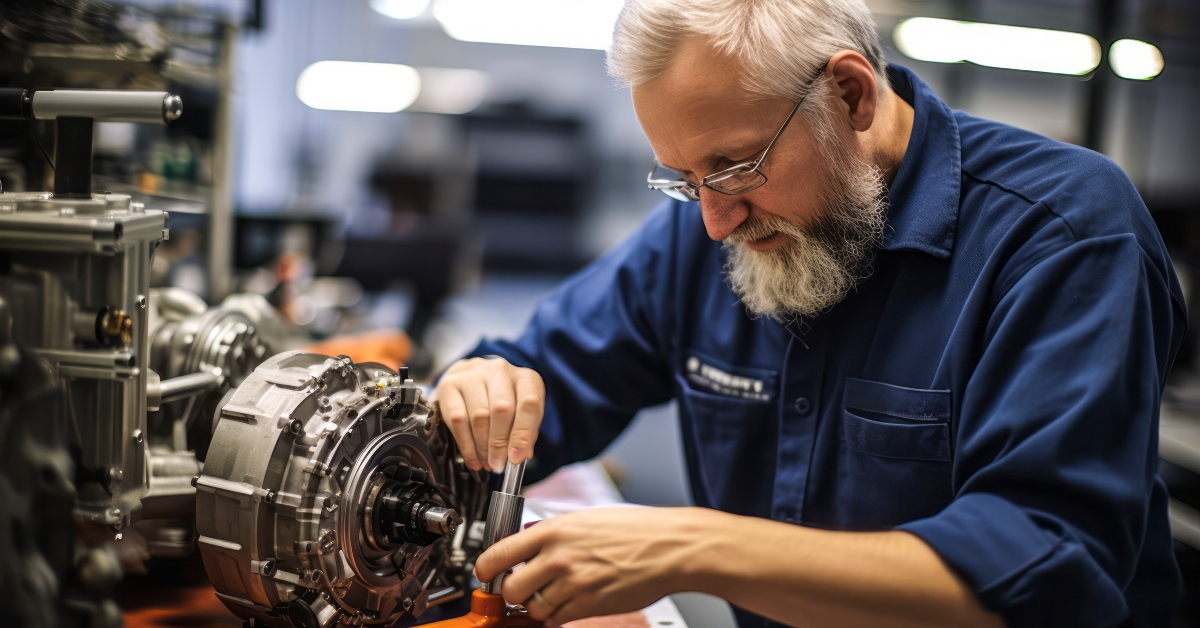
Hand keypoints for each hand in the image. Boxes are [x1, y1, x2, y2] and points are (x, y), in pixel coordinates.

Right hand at [434, 357, 545, 471]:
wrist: (471, 380)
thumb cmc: (501, 401)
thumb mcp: (521, 413)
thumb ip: (524, 433)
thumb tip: (519, 456)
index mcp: (525, 378)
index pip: (530, 403)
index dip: (524, 433)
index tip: (516, 458)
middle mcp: (499, 370)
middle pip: (501, 409)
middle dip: (499, 443)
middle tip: (498, 464)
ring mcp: (472, 374)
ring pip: (479, 416)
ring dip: (482, 446)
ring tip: (486, 463)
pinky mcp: (449, 384)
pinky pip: (457, 419)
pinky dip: (466, 444)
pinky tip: (472, 458)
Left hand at [475, 507, 712, 626]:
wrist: (670, 548)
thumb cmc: (635, 530)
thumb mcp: (586, 519)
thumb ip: (554, 533)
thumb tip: (527, 544)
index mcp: (555, 529)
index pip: (500, 551)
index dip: (484, 567)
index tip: (484, 572)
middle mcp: (559, 556)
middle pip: (511, 587)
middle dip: (511, 591)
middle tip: (520, 587)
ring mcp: (573, 583)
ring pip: (533, 608)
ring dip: (536, 605)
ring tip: (551, 593)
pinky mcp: (588, 605)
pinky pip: (556, 619)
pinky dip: (556, 615)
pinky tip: (567, 602)